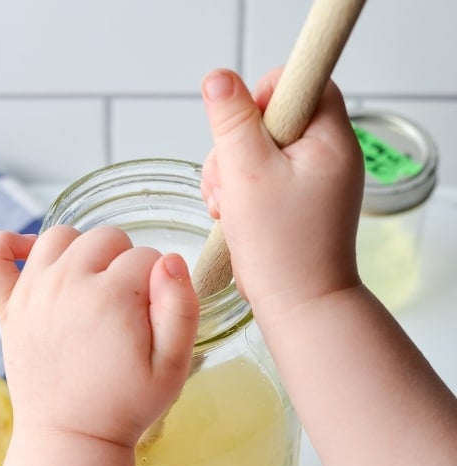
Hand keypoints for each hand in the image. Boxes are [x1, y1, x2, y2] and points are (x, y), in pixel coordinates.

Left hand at [0, 226, 198, 448]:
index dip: (158, 284)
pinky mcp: (7, 307)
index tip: (150, 318)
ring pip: (59, 236)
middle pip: (105, 239)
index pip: (147, 256)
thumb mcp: (172, 366)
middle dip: (124, 264)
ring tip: (91, 284)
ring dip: (80, 251)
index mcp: (111, 296)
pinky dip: (4, 245)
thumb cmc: (127, 405)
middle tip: (125, 308)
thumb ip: (181, 308)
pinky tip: (27, 254)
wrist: (71, 437)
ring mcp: (31, 293)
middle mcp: (66, 284)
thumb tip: (169, 259)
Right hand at [199, 67, 364, 325]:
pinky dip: (239, 190)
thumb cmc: (280, 247)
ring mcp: (315, 178)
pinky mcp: (299, 200)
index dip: (260, 97)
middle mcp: (330, 153)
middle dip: (236, 145)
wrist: (300, 305)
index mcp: (330, 138)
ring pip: (259, 148)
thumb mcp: (246, 174)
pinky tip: (232, 214)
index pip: (298, 83)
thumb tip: (218, 78)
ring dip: (231, 171)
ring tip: (226, 205)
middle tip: (228, 182)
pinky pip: (261, 176)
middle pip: (271, 117)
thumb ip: (232, 121)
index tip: (239, 132)